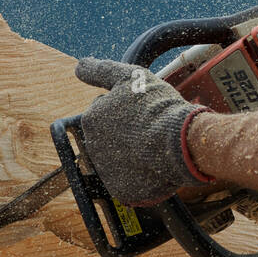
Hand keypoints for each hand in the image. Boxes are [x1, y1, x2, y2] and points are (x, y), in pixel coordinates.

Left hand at [73, 58, 213, 206]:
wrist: (178, 141)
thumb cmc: (156, 106)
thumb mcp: (129, 76)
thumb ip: (100, 70)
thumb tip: (78, 66)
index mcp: (92, 119)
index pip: (105, 114)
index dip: (126, 111)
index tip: (142, 112)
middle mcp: (92, 146)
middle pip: (110, 139)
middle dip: (126, 134)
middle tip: (149, 129)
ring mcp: (105, 170)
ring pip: (119, 160)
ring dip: (132, 155)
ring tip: (154, 148)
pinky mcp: (120, 190)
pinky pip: (129, 182)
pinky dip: (140, 176)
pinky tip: (154, 165)